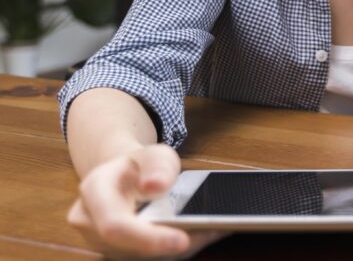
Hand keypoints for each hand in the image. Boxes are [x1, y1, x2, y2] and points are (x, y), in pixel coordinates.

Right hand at [67, 143, 223, 258]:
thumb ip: (157, 166)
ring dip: (177, 251)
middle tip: (213, 231)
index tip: (182, 239)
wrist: (124, 177)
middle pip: (130, 249)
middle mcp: (89, 222)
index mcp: (93, 191)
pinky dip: (175, 251)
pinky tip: (200, 235)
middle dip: (172, 247)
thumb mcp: (153, 154)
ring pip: (141, 259)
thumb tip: (156, 186)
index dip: (148, 237)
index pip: (115, 224)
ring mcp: (100, 243)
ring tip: (212, 230)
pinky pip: (149, 260)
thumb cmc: (141, 165)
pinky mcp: (117, 254)